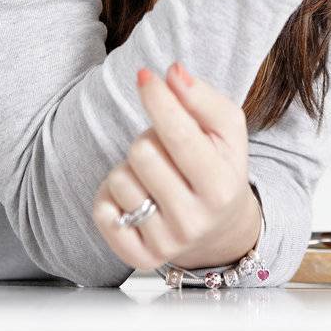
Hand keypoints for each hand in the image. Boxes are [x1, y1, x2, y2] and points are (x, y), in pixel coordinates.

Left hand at [92, 61, 261, 271]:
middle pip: (142, 153)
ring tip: (154, 174)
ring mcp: (164, 243)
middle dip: (149, 139)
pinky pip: (102, 209)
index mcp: (221, 187)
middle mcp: (194, 221)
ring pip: (120, 179)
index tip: (145, 76)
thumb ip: (202, 97)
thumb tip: (172, 73)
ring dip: (131, 167)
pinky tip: (136, 196)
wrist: (220, 228)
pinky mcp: (137, 257)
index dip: (158, 100)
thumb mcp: (228, 130)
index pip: (178, 136)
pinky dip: (111, 194)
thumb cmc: (220, 167)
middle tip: (166, 149)